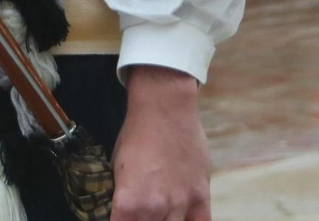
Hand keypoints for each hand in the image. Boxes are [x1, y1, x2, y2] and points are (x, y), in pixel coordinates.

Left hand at [111, 66, 211, 220]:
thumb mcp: (116, 168)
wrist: (165, 109)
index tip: (121, 218)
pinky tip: (181, 218)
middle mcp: (154, 208)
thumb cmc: (135, 135)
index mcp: (128, 202)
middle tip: (140, 213)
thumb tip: (123, 213)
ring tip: (159, 213)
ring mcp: (181, 205)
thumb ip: (123, 198)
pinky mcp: (201, 198)